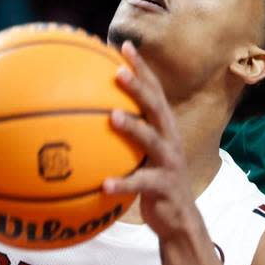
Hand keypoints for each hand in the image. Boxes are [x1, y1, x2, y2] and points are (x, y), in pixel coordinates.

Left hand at [103, 42, 201, 242]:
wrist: (179, 219)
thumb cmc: (152, 180)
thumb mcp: (141, 153)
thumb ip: (124, 133)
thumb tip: (86, 115)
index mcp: (163, 127)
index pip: (154, 90)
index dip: (142, 68)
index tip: (124, 46)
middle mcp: (169, 139)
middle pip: (156, 106)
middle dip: (139, 87)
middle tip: (118, 72)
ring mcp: (169, 162)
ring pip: (152, 139)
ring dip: (132, 127)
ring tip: (112, 117)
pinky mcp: (164, 187)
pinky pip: (141, 184)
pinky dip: (123, 183)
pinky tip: (104, 184)